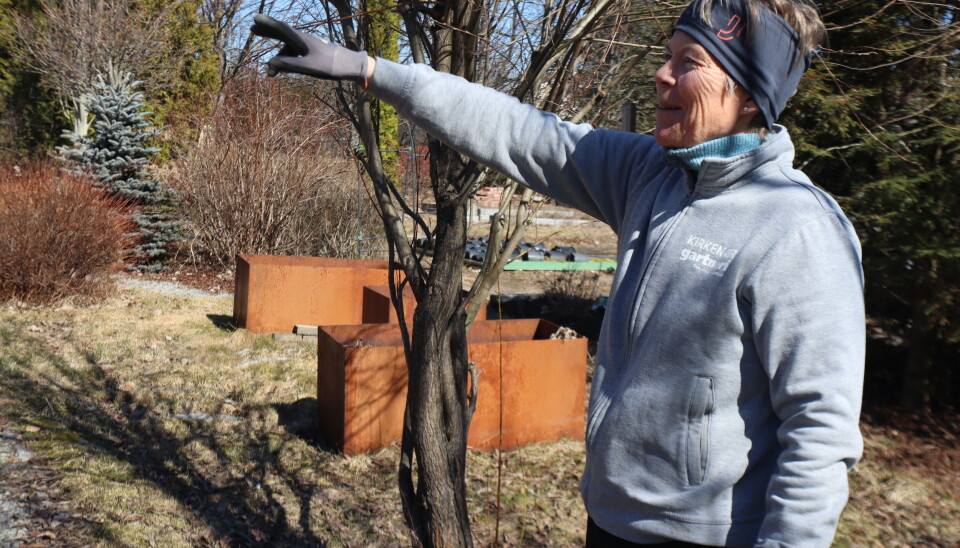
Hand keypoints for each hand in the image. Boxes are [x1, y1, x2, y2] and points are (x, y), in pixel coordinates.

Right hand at [250, 14, 369, 83]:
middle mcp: (303, 40)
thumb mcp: (308, 67)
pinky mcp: (312, 54)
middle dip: (268, 33)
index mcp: (301, 39)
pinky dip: (287, 62)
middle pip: (282, 34)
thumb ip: (289, 65)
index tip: (256, 18)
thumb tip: (270, 64)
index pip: (281, 28)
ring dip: (278, 60)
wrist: (350, 66)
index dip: (267, 24)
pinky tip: (281, 73)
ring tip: (270, 75)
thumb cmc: (330, 65)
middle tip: (253, 29)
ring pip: (288, 50)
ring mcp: (307, 47)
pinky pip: (295, 56)